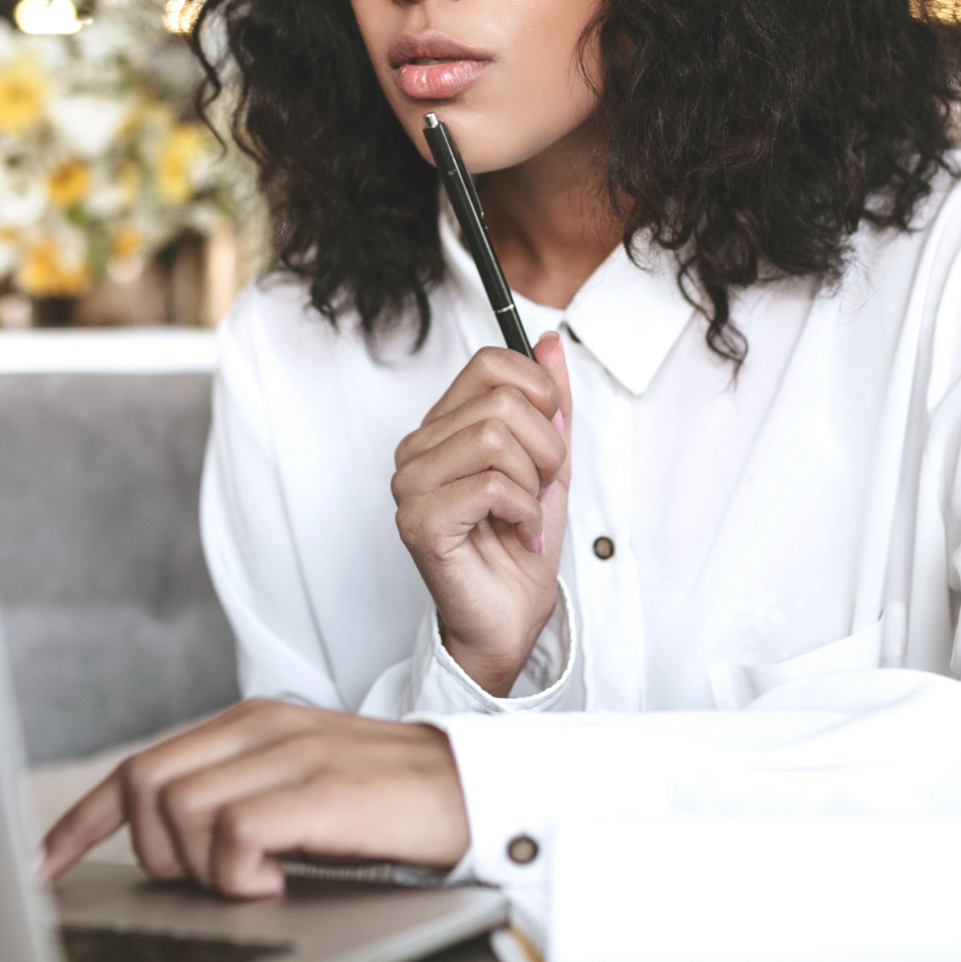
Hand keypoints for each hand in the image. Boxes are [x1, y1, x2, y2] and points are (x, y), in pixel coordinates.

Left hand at [34, 700, 468, 897]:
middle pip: (146, 787)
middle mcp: (260, 728)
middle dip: (157, 854)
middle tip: (209, 882)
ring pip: (181, 813)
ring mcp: (288, 755)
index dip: (81, 822)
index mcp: (248, 723)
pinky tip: (277, 881)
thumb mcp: (295, 791)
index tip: (43, 865)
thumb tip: (169, 849)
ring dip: (204, 868)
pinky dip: (240, 874)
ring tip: (256, 880)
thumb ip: (233, 800)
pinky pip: (233, 836)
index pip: (139, 767)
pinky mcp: (316, 790)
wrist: (476, 794)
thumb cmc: (386, 805)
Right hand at [390, 331, 571, 695]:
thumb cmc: (522, 544)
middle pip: (502, 402)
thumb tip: (549, 342)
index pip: (490, 363)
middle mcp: (416, 449)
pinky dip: (524, 513)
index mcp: (441, 427)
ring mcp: (410, 484)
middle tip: (540, 491)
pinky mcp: (418, 521)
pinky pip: (493, 486)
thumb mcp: (550, 461)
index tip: (549, 436)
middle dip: (546, 449)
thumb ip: (550, 403)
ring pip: (498, 439)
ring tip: (526, 514)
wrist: (510, 619)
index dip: (539, 393)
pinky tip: (518, 535)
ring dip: (535, 483)